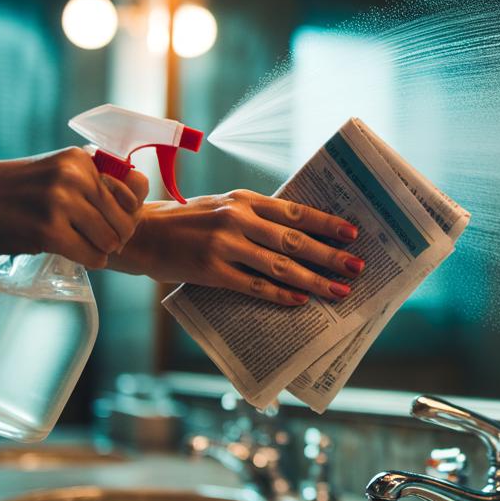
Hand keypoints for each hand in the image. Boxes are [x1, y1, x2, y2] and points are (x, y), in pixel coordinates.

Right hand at [0, 147, 149, 267]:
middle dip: (115, 236)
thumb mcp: (51, 172)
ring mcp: (61, 201)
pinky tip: (73, 255)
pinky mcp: (48, 230)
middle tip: (94, 241)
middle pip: (125, 219)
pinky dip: (89, 261)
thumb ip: (87, 184)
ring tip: (80, 246)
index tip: (109, 221)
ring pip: (111, 239)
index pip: (134, 191)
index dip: (126, 212)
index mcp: (79, 158)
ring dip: (100, 250)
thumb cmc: (4, 189)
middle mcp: (74, 175)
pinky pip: (92, 256)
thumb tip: (134, 207)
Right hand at [110, 189, 363, 305]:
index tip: (352, 233)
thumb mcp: (224, 206)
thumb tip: (301, 231)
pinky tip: (300, 301)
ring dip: (313, 280)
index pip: (295, 211)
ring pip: (279, 266)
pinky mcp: (212, 272)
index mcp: (244, 199)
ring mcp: (224, 246)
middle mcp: (237, 219)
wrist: (143, 234)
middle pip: (294, 240)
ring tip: (338, 291)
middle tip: (356, 267)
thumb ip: (257, 216)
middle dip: (330, 255)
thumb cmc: (189, 221)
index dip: (326, 223)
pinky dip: (280, 294)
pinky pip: (254, 286)